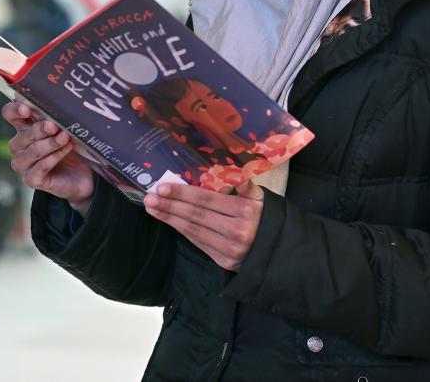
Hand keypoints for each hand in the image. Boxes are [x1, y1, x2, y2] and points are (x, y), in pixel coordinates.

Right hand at [2, 101, 94, 215]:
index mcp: (23, 128)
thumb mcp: (63, 128)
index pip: (9, 114)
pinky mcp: (32, 179)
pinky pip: (41, 167)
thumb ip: (56, 117)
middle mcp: (19, 146)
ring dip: (51, 143)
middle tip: (54, 125)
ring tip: (66, 138)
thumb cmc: (70, 147)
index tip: (27, 109)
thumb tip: (61, 104)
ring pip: (33, 151)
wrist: (82, 175)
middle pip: (24, 134)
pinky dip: (54, 157)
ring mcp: (23, 164)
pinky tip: (66, 150)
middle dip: (40, 129)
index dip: (15, 110)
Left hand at [143, 180, 263, 270]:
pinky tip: (169, 221)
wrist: (280, 254)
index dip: (183, 193)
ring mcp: (229, 249)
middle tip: (149, 197)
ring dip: (170, 219)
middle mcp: (236, 231)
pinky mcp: (223, 262)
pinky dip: (182, 231)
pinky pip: (198, 243)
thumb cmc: (267, 219)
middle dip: (170, 205)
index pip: (207, 200)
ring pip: (193, 231)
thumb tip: (234, 168)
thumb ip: (245, 184)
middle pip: (196, 215)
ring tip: (152, 208)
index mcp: (245, 211)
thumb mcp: (262, 198)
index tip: (163, 187)